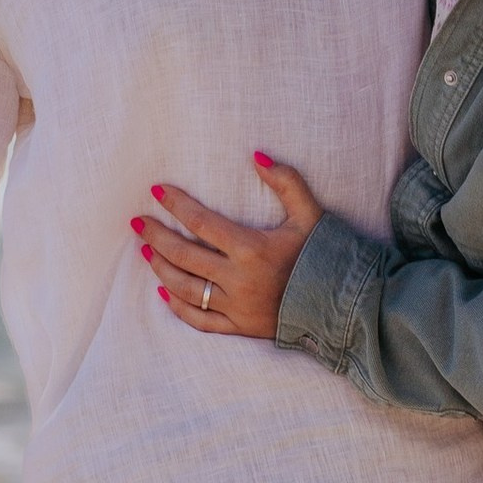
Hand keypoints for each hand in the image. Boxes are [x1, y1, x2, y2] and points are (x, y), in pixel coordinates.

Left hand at [133, 154, 324, 338]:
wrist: (344, 306)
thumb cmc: (326, 255)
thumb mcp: (310, 214)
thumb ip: (286, 181)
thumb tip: (256, 155)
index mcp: (252, 248)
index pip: (201, 222)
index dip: (176, 204)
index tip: (156, 191)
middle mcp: (238, 279)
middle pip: (184, 255)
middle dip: (156, 236)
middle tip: (138, 222)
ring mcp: (237, 307)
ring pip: (185, 288)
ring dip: (161, 268)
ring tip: (147, 250)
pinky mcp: (240, 327)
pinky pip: (200, 320)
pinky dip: (178, 307)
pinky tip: (163, 292)